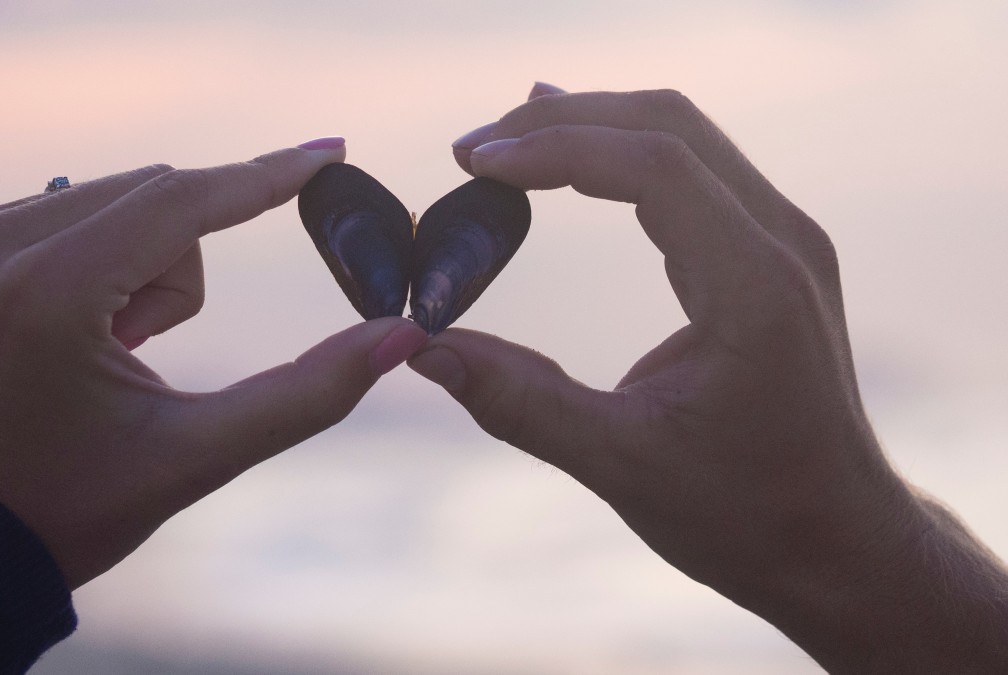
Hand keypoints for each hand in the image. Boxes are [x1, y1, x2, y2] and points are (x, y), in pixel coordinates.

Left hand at [0, 142, 426, 588]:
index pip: (181, 200)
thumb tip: (401, 337)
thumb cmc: (75, 506)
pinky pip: (73, 210)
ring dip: (144, 264)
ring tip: (111, 350)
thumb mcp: (200, 456)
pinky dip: (103, 259)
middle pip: (156, 195)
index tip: (332, 153)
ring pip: (119, 198)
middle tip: (144, 351)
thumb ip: (309, 393)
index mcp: (48, 293)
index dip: (267, 177)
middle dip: (182, 270)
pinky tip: (78, 332)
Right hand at [411, 84, 1007, 670]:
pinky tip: (573, 159)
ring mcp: (783, 243)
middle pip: (668, 125)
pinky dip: (622, 157)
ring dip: (591, 129)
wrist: (837, 541)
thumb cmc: (744, 513)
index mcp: (756, 287)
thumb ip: (518, 401)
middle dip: (564, 121)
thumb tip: (421, 349)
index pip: (654, 164)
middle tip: (472, 147)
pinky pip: (693, 173)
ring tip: (504, 142)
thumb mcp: (620, 464)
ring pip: (682, 138)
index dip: (556, 147)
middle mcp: (782, 244)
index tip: (474, 163)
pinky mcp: (769, 257)